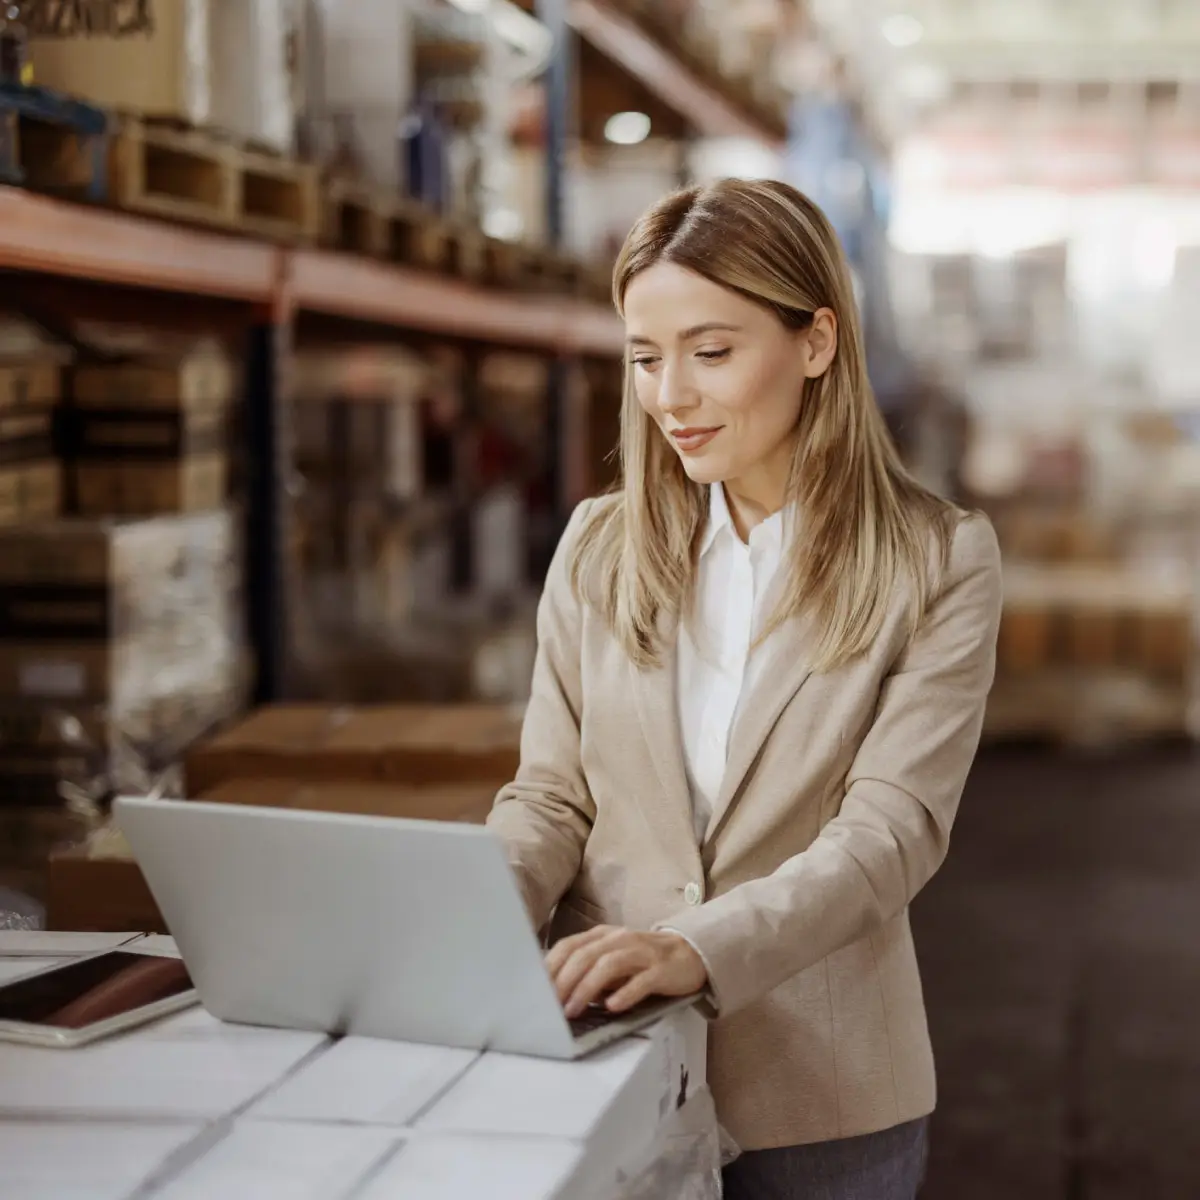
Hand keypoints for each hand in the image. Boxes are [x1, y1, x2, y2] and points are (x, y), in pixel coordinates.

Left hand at [545, 926, 708, 1018]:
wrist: (689, 954)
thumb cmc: (642, 961)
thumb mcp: (612, 960)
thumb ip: (588, 970)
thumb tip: (556, 993)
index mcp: (603, 936)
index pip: (569, 945)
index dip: (550, 967)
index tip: (535, 991)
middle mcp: (619, 939)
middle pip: (585, 955)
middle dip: (563, 981)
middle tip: (550, 1007)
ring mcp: (641, 953)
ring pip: (608, 965)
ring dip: (586, 988)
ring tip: (573, 1011)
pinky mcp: (661, 970)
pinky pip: (641, 981)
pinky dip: (624, 994)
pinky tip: (612, 1007)